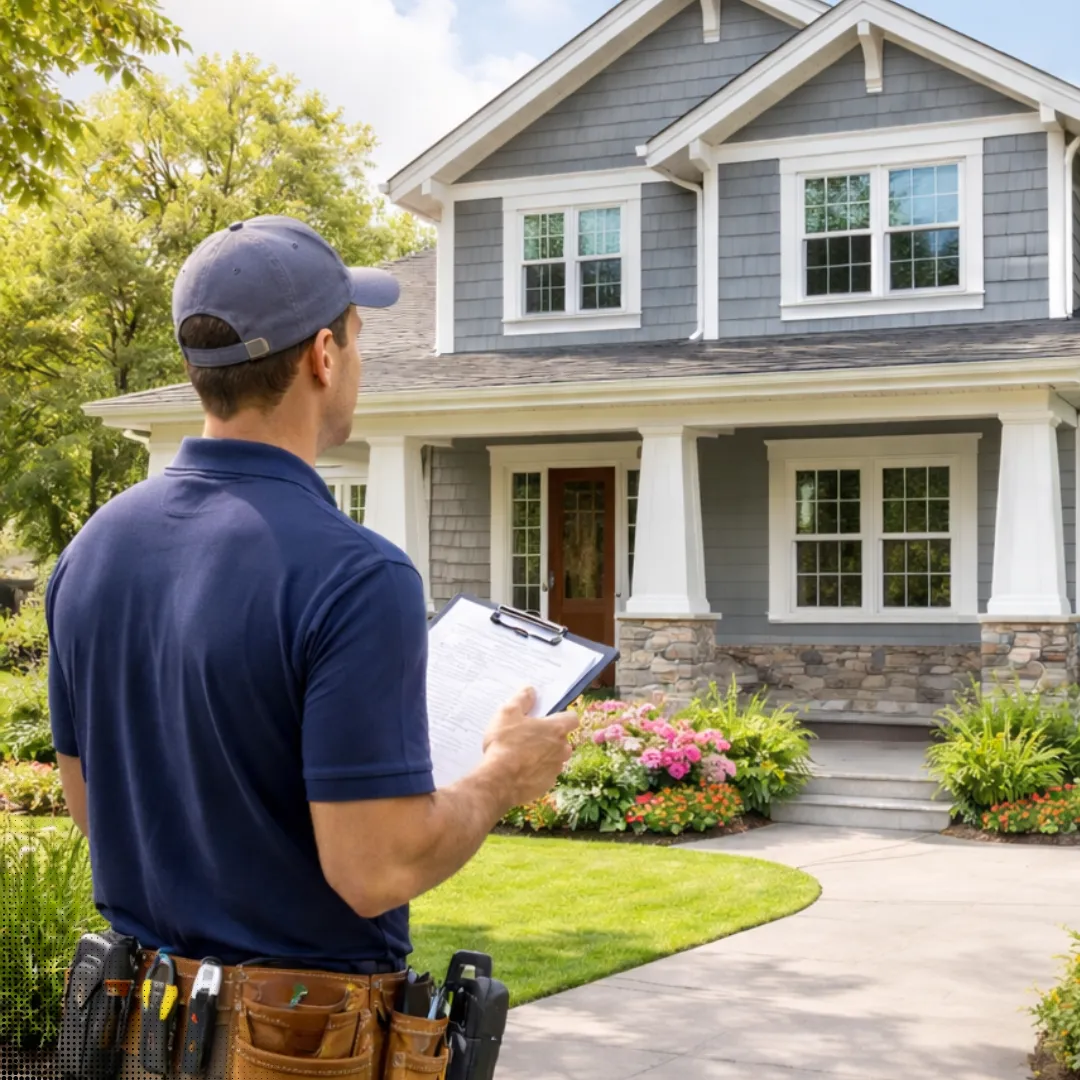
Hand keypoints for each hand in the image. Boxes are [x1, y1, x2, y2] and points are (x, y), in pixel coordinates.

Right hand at [482, 687, 578, 805]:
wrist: (499, 781)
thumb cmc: (504, 743)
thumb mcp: (508, 713)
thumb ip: (522, 699)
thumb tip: (531, 690)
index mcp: (556, 729)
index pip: (572, 718)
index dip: (562, 717)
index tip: (548, 718)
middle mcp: (562, 749)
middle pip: (563, 739)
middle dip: (550, 737)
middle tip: (529, 736)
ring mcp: (556, 769)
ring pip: (555, 758)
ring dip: (544, 755)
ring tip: (522, 754)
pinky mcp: (547, 784)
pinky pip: (545, 774)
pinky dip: (537, 771)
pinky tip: (520, 770)